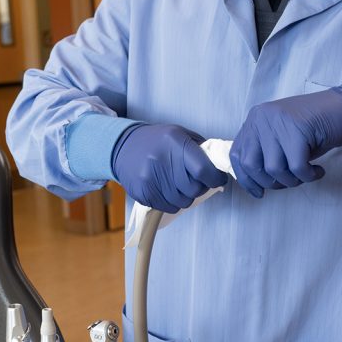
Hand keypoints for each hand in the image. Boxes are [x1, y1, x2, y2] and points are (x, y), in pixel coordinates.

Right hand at [111, 123, 228, 213]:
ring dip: (186, 195)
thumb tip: (219, 167)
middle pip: (194, 189)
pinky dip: (172, 202)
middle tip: (195, 180)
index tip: (217, 178)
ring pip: (184, 201)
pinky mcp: (143, 193)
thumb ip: (200, 149)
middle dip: (200, 187)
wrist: (123, 147)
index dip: (215, 178)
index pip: (203, 169)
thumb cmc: (157, 141)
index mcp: (175, 142)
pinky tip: (166, 188)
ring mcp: (151, 178)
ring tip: (178, 183)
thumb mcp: (179, 135)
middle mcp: (162, 160)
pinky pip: (169, 207)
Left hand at [230, 86, 341, 197]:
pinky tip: (318, 171)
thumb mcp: (282, 139)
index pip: (237, 155)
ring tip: (307, 174)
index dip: (246, 179)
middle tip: (290, 181)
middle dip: (271, 183)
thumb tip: (253, 184)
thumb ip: (264, 153)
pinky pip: (297, 168)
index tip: (258, 192)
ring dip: (292, 181)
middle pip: (252, 165)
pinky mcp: (298, 129)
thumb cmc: (315, 129)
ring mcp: (279, 122)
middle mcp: (262, 118)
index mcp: (255, 119)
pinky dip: (308, 176)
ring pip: (274, 170)